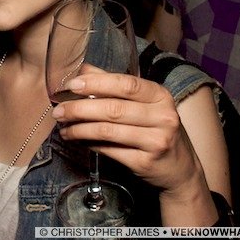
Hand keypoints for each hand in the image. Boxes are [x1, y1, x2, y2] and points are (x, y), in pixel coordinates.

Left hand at [50, 65, 204, 195]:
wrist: (180, 169)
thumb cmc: (157, 128)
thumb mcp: (145, 103)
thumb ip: (115, 85)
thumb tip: (84, 70)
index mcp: (160, 96)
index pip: (126, 84)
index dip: (97, 83)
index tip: (73, 85)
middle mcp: (162, 117)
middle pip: (113, 109)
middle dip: (79, 109)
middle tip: (59, 111)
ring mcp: (156, 141)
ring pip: (108, 131)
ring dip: (79, 129)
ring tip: (64, 128)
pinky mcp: (145, 162)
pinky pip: (109, 150)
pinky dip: (89, 144)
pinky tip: (78, 140)